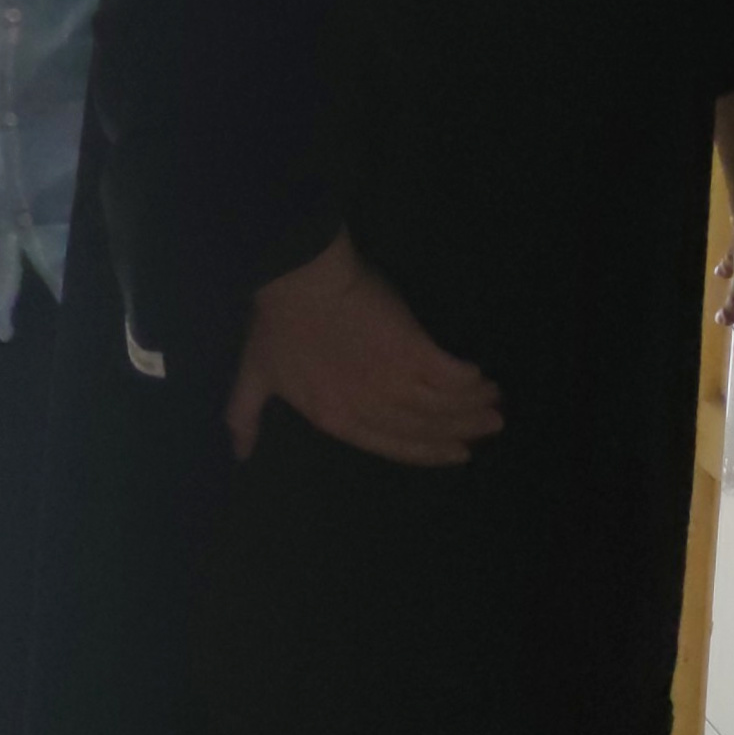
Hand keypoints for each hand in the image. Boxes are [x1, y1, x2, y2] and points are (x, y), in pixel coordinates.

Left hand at [224, 238, 503, 466]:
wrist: (297, 280)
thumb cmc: (275, 324)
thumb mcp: (253, 375)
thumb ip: (244, 415)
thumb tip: (238, 454)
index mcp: (334, 418)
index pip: (390, 445)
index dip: (426, 452)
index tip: (455, 453)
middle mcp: (369, 407)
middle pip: (424, 428)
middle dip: (460, 431)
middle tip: (489, 429)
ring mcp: (392, 380)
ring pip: (442, 405)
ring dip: (472, 408)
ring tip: (495, 405)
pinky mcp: (412, 349)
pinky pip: (449, 374)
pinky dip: (467, 380)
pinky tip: (482, 377)